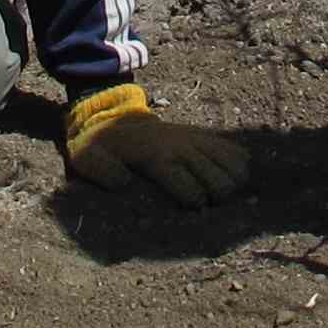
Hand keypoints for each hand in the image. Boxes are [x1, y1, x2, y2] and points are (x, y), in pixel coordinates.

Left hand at [65, 83, 248, 205]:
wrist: (113, 114)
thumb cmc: (101, 145)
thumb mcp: (87, 157)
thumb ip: (101, 171)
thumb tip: (123, 186)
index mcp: (158, 157)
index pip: (190, 188)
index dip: (195, 205)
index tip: (190, 212)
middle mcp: (182, 148)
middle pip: (219, 178)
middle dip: (218, 198)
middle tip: (207, 206)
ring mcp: (195, 140)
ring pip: (233, 164)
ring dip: (232, 183)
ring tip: (223, 196)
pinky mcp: (202, 136)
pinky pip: (233, 149)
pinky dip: (240, 165)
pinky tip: (236, 178)